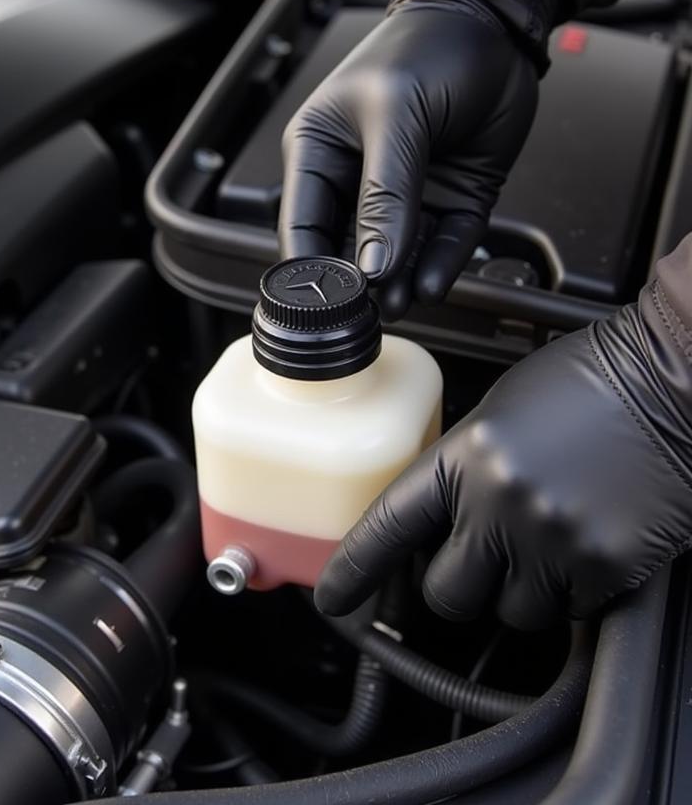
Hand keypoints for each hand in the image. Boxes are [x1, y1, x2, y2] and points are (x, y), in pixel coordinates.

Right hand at [280, 4, 537, 318]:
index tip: (326, 303)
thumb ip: (385, 195)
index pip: (303, 224)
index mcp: (320, 151)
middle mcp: (359, 176)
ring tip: (401, 302)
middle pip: (350, 246)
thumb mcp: (396, 116)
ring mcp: (408, 190)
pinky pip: (443, 242)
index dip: (311, 267)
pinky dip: (440, 265)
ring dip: (399, 280)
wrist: (499, 23)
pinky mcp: (452, 196)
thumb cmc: (429, 47)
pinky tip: (432, 283)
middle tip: (367, 312)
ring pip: (398, 252)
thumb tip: (373, 265)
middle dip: (359, 281)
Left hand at [313, 277, 691, 629]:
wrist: (672, 379)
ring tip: (549, 540)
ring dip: (523, 591)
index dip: (353, 570)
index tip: (333, 598)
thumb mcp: (498, 412)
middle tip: (485, 558)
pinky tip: (586, 542)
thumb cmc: (588, 382)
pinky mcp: (607, 566)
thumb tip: (442, 516)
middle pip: (448, 594)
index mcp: (463, 458)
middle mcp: (499, 504)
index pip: (388, 527)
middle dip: (460, 585)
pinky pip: (573, 612)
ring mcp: (554, 539)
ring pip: (512, 613)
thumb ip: (463, 468)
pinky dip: (575, 592)